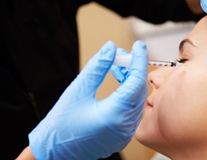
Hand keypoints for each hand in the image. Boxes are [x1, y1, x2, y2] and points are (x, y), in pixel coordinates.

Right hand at [28, 41, 147, 159]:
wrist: (54, 152)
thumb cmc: (61, 126)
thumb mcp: (78, 90)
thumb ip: (98, 67)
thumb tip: (110, 49)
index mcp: (115, 115)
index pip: (136, 81)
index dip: (139, 60)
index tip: (138, 47)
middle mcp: (125, 126)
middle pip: (139, 90)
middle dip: (134, 69)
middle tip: (123, 55)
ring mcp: (125, 133)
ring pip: (137, 100)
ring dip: (130, 81)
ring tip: (118, 67)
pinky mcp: (122, 135)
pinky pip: (132, 110)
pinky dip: (128, 94)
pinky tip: (119, 84)